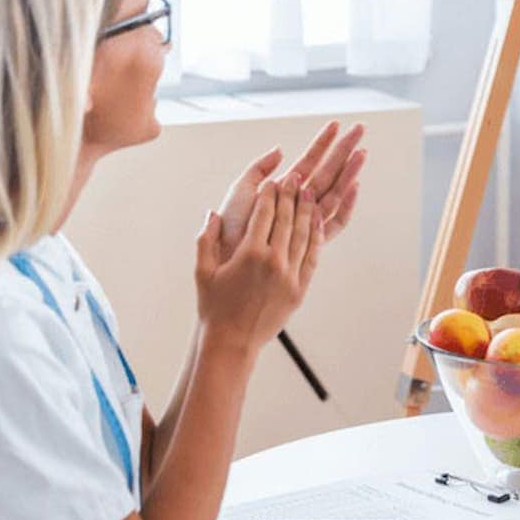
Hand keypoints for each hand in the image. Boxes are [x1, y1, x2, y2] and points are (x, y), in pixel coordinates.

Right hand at [194, 178, 324, 348]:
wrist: (233, 342)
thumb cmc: (214, 307)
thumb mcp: (203, 272)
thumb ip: (207, 239)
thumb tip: (213, 213)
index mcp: (249, 254)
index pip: (264, 214)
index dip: (270, 194)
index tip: (274, 180)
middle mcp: (273, 262)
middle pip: (287, 220)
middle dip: (292, 195)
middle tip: (297, 177)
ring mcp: (290, 276)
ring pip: (304, 235)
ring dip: (307, 211)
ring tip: (310, 193)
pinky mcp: (300, 289)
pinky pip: (312, 257)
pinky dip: (315, 237)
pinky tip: (316, 223)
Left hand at [216, 121, 366, 260]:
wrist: (227, 255)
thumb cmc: (231, 227)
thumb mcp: (241, 190)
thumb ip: (259, 169)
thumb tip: (280, 149)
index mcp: (283, 189)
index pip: (309, 161)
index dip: (322, 143)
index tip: (334, 124)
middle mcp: (298, 203)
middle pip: (328, 172)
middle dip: (344, 151)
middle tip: (360, 129)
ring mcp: (306, 220)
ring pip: (335, 191)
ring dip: (349, 171)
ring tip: (362, 152)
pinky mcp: (311, 239)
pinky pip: (335, 222)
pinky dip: (346, 205)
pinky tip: (354, 186)